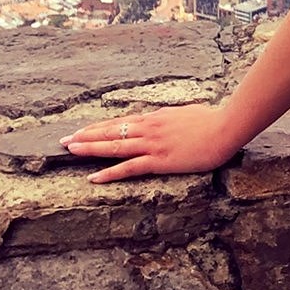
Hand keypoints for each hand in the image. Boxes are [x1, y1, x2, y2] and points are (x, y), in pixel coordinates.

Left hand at [63, 105, 241, 181]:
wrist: (225, 127)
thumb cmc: (212, 120)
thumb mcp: (185, 113)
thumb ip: (169, 118)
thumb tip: (163, 120)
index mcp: (154, 117)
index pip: (120, 122)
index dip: (99, 126)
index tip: (82, 130)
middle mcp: (148, 128)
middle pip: (110, 131)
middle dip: (85, 136)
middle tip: (64, 140)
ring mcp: (152, 144)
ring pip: (114, 146)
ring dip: (90, 148)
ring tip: (70, 151)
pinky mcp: (159, 160)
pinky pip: (128, 167)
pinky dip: (109, 172)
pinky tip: (94, 177)